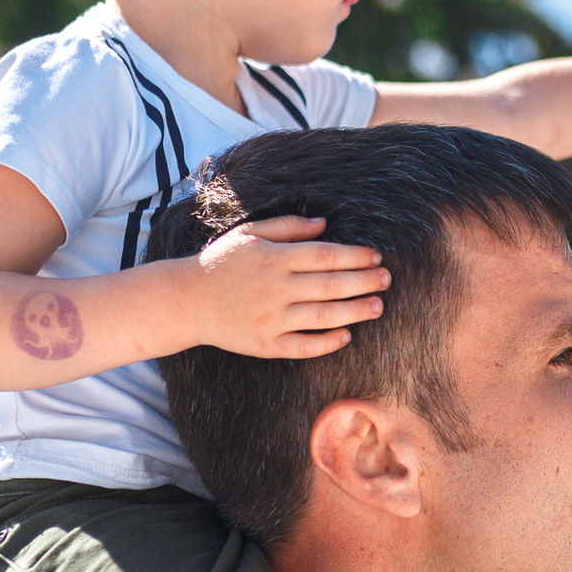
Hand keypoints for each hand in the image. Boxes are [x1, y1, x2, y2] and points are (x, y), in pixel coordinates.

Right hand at [186, 215, 389, 358]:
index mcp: (273, 258)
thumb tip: (324, 225)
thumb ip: (287, 227)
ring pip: (322, 316)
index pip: (324, 255)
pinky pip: (303, 346)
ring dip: (355, 311)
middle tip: (386, 280)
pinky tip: (346, 336)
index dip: (355, 256)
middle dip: (363, 282)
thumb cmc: (221, 263)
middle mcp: (274, 288)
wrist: (185, 301)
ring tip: (377, 306)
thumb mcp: (250, 234)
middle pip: (330, 285)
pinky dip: (326, 342)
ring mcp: (270, 319)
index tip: (376, 257)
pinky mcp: (265, 344)